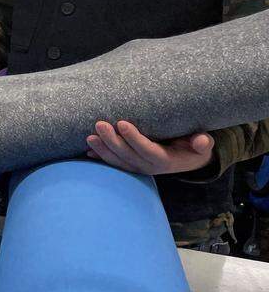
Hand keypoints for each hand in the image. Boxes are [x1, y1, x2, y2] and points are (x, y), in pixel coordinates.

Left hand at [85, 120, 214, 174]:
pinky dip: (100, 158)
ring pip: (117, 161)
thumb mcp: (203, 145)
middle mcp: (149, 166)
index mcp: (166, 160)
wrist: (189, 160)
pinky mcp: (131, 166)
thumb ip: (203, 143)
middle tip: (99, 124)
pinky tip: (87, 152)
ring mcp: (138, 167)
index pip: (147, 150)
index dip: (134, 138)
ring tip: (89, 136)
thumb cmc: (195, 147)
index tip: (122, 124)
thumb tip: (202, 141)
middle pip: (127, 155)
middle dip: (112, 141)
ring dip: (102, 149)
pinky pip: (114, 163)